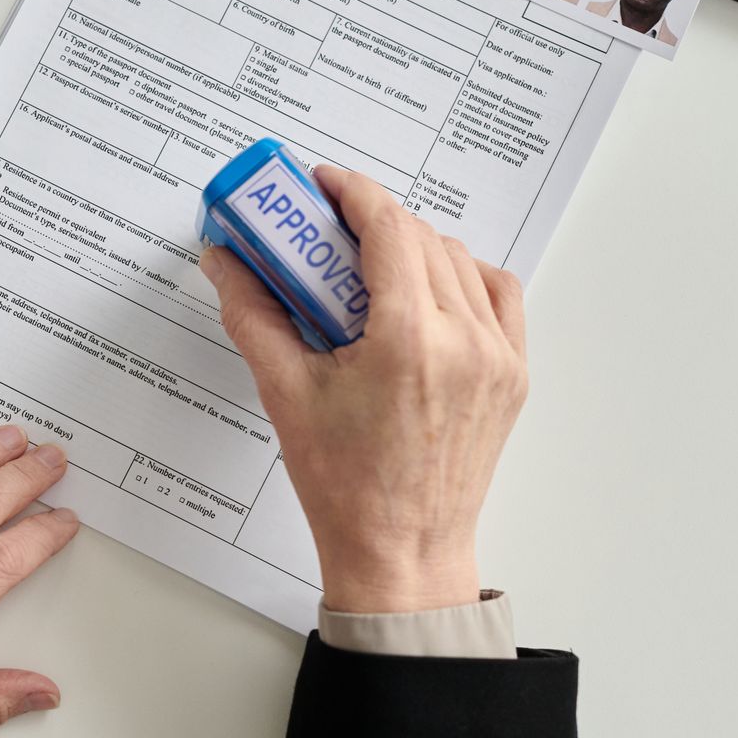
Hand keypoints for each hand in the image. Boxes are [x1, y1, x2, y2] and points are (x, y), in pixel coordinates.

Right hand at [201, 165, 526, 614]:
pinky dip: (462, 277)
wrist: (401, 553)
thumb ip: (252, 312)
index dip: (351, 191)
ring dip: (414, 247)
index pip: (388, 226)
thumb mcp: (285, 392)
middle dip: (371, 220)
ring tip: (367, 268)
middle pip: (421, 236)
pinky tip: (424, 292)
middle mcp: (465, 340)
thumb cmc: (345, 487)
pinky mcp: (513, 375)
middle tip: (324, 230)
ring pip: (460, 260)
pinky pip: (498, 295)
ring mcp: (498, 358)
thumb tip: (224, 260)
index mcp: (410, 339)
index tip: (320, 184)